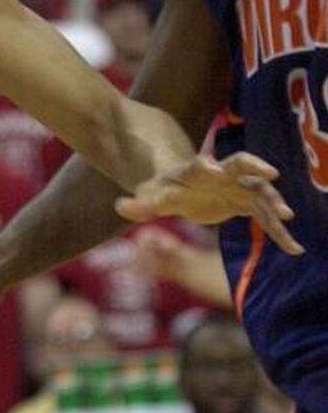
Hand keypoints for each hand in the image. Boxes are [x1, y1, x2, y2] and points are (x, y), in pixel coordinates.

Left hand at [117, 152, 300, 254]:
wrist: (185, 186)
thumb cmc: (165, 190)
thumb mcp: (151, 197)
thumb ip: (139, 204)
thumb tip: (120, 206)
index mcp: (194, 172)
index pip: (199, 165)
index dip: (206, 166)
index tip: (212, 169)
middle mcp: (221, 174)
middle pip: (241, 164)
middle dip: (255, 167)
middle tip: (270, 174)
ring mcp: (238, 186)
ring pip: (260, 191)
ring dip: (273, 203)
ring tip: (285, 217)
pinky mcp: (248, 201)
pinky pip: (266, 215)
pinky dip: (278, 230)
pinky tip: (292, 247)